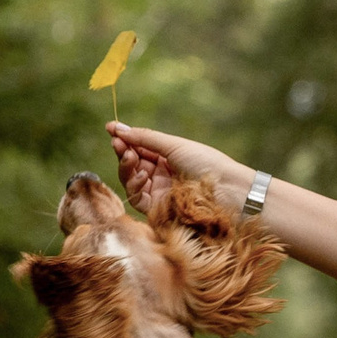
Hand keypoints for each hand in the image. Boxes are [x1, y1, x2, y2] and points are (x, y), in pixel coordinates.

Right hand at [108, 122, 245, 218]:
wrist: (226, 190)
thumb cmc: (206, 163)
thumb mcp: (174, 145)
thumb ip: (145, 138)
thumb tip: (117, 128)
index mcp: (167, 157)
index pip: (139, 148)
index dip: (125, 139)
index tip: (110, 128)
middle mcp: (161, 175)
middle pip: (132, 164)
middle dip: (123, 151)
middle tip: (118, 143)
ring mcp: (159, 192)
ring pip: (130, 180)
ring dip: (126, 167)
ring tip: (129, 156)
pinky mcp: (158, 209)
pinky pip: (136, 198)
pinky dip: (134, 185)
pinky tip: (142, 175)